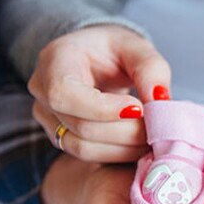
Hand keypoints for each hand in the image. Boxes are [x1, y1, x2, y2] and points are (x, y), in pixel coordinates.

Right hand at [30, 25, 171, 162]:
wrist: (97, 59)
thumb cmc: (114, 50)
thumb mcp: (137, 48)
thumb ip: (151, 70)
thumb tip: (160, 101)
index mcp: (54, 60)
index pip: (64, 93)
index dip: (103, 109)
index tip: (139, 108)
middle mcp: (42, 91)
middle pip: (80, 126)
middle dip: (125, 131)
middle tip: (157, 126)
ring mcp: (48, 118)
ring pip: (83, 147)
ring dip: (124, 148)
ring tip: (152, 137)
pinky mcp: (60, 136)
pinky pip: (89, 155)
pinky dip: (119, 153)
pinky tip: (140, 144)